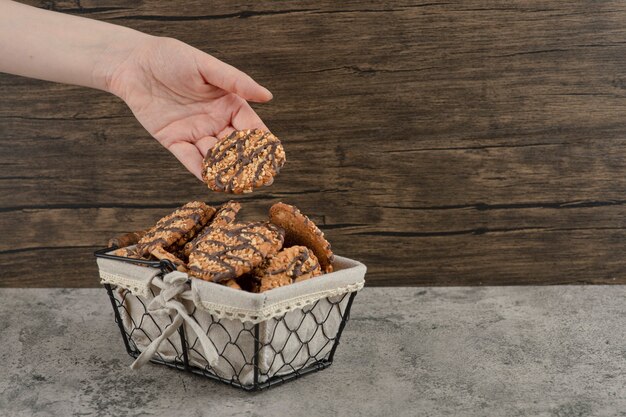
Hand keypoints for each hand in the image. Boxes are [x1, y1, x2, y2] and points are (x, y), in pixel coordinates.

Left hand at [103, 36, 271, 179]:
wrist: (133, 63)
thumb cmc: (171, 57)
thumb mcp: (206, 66)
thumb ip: (236, 81)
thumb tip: (268, 96)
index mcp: (227, 103)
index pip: (250, 126)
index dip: (262, 141)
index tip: (275, 155)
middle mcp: (214, 121)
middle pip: (235, 146)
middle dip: (248, 162)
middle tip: (261, 177)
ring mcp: (195, 132)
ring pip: (214, 156)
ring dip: (226, 169)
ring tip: (239, 183)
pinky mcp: (174, 140)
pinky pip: (189, 159)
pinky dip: (200, 170)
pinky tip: (211, 181)